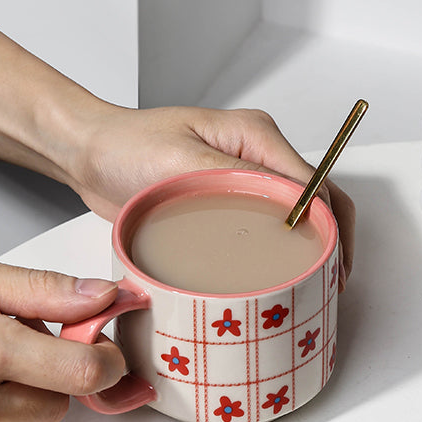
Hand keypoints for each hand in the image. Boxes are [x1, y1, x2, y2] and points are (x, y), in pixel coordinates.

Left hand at [57, 104, 355, 288]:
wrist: (91, 155)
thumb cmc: (126, 147)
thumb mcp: (182, 160)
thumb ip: (238, 177)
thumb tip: (291, 205)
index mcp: (255, 136)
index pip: (314, 183)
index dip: (329, 225)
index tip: (327, 263)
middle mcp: (257, 155)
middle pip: (316, 199)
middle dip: (330, 239)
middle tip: (330, 282)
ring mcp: (245, 179)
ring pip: (296, 216)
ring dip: (309, 247)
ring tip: (313, 285)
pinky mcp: (228, 201)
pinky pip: (266, 227)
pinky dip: (279, 250)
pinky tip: (278, 274)